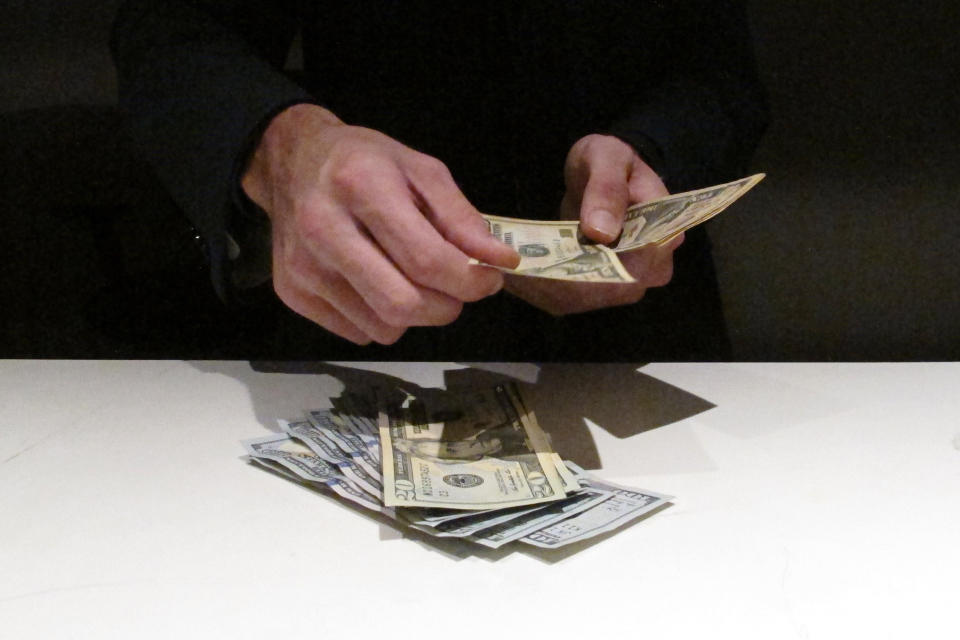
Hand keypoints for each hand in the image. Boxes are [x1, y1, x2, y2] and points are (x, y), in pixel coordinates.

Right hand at [242, 104, 519, 344]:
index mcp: (362, 187)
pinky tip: (377, 283)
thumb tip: (500, 260)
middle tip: (456, 289)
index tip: (489, 279)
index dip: (470, 281)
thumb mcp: (421, 170)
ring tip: (411, 280)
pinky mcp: (292, 292)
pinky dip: (381, 318)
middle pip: (403, 304)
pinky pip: (358, 333)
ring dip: (414, 315)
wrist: (293, 161)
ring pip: (383, 328)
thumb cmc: (365, 163)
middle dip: (446, 307)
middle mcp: (324, 229)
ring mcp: (303, 266)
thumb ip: (462, 217)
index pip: (426, 260)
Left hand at [505, 134, 681, 314]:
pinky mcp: (599, 289)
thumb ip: (607, 190)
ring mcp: (625, 283)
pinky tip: (516, 276)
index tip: (555, 260)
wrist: (600, 173)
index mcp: (662, 235)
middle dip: (567, 282)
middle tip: (522, 267)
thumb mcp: (607, 158)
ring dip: (548, 288)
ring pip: (587, 300)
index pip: (639, 266)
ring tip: (513, 271)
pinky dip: (541, 290)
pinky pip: (570, 300)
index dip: (599, 268)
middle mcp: (649, 268)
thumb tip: (602, 232)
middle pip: (612, 291)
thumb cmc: (609, 161)